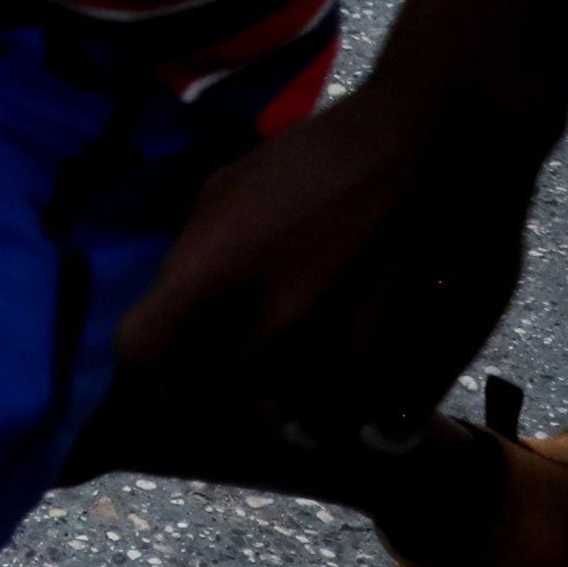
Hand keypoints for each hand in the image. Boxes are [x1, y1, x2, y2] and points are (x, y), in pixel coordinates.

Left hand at [112, 79, 541, 427]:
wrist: (431, 148)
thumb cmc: (318, 159)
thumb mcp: (227, 188)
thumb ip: (191, 255)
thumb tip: (170, 304)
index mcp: (218, 267)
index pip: (138, 350)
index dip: (136, 359)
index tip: (150, 352)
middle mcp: (272, 322)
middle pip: (202, 398)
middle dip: (195, 389)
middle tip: (207, 366)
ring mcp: (335, 352)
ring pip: (274, 418)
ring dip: (264, 404)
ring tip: (272, 369)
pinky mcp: (393, 365)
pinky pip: (340, 417)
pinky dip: (329, 406)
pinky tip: (332, 369)